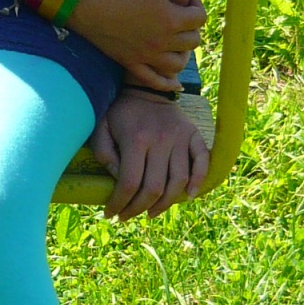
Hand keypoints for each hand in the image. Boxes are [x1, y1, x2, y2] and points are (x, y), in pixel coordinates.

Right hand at [68, 0, 208, 89]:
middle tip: (182, 14)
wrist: (82, 2)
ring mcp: (146, 56)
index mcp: (170, 19)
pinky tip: (175, 83)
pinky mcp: (130, 63)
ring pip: (178, 63)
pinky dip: (168, 84)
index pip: (200, 18)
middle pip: (193, 41)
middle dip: (193, 26)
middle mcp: (162, 42)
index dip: (197, 4)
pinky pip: (154, 81)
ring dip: (184, 52)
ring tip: (178, 40)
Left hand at [91, 89, 209, 220]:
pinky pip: (202, 162)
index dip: (119, 204)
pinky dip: (199, 181)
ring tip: (150, 213)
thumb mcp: (101, 128)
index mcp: (136, 139)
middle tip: (128, 216)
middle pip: (155, 188)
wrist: (146, 88)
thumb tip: (118, 179)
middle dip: (139, 209)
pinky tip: (189, 196)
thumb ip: (104, 154)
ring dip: (165, 204)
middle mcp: (161, 140)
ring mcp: (181, 137)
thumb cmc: (120, 112)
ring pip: (178, 181)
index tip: (111, 213)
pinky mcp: (194, 135)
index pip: (130, 183)